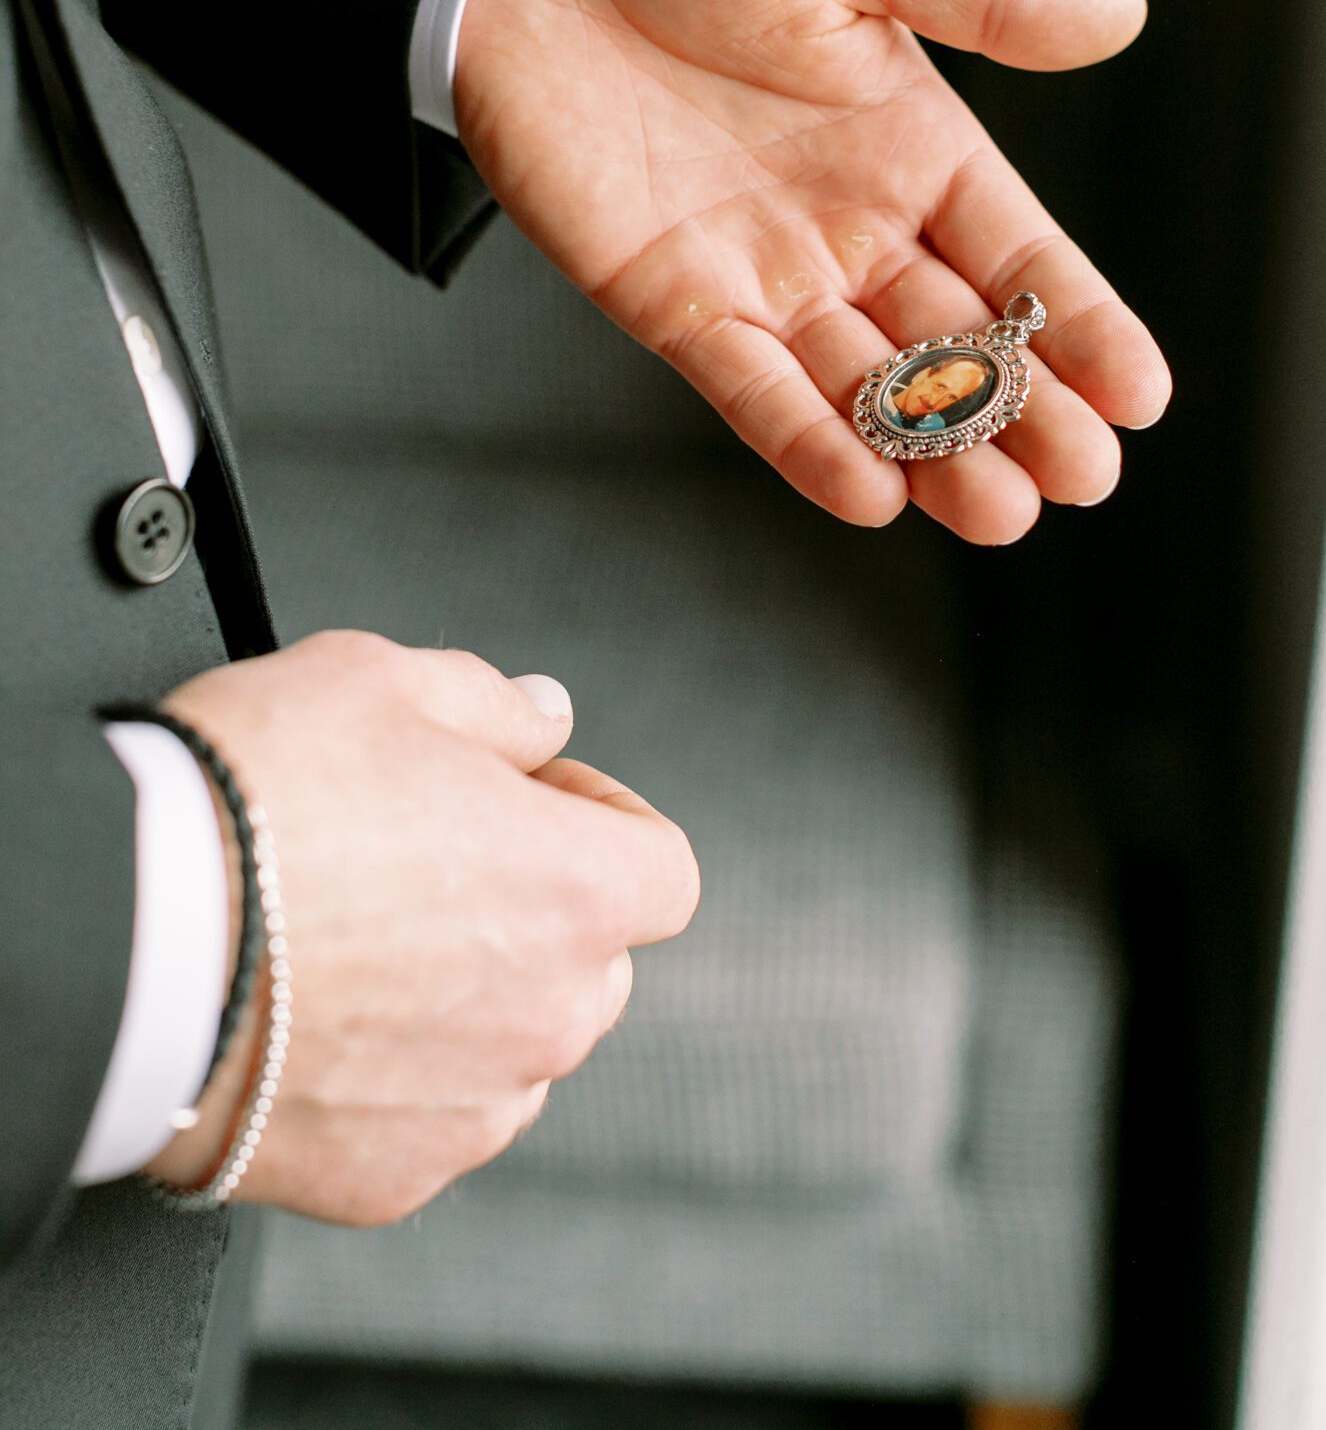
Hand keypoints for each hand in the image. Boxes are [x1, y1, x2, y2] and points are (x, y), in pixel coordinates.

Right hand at [146, 632, 698, 1224]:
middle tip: (430, 861)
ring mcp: (475, 1107)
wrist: (126, 938)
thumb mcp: (385, 682)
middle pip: (592, 960)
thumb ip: (497, 704)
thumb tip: (543, 715)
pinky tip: (324, 1021)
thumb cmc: (255, 802)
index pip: (664, 866)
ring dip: (472, 1001)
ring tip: (361, 944)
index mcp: (575, 889)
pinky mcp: (393, 1178)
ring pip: (515, 1048)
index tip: (540, 801)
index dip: (604, 820)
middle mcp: (548, 1013)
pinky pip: (432, 1122)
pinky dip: (398, 1081)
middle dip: (533, 908)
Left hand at [458, 0, 1171, 544]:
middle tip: (1084, 478)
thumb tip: (1125, 15)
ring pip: (867, 387)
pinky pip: (753, 390)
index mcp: (912, 142)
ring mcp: (765, 273)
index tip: (1140, 395)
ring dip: (933, 452)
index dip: (1080, 324)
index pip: (1020, 253)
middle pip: (957, 342)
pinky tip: (872, 492)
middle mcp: (852, 224)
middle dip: (1023, 412)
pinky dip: (806, 442)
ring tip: (1000, 512)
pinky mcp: (674, 305)